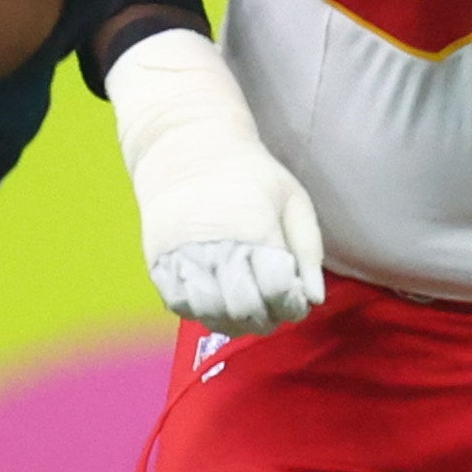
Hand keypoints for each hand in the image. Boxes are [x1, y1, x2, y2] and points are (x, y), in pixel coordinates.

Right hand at [109, 30, 326, 334]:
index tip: (297, 298)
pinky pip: (179, 305)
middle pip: (245, 308)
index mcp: (254, 230)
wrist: (185, 148)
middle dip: (267, 317)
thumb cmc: (250, 175)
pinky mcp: (158, 262)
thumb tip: (314, 299)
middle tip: (274, 309)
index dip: (292, 303)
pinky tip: (219, 304)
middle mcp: (216, 246)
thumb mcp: (293, 199)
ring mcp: (182, 256)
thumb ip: (308, 250)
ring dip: (235, 322)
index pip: (277, 289)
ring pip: (210, 313)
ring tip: (249, 311)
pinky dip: (202, 314)